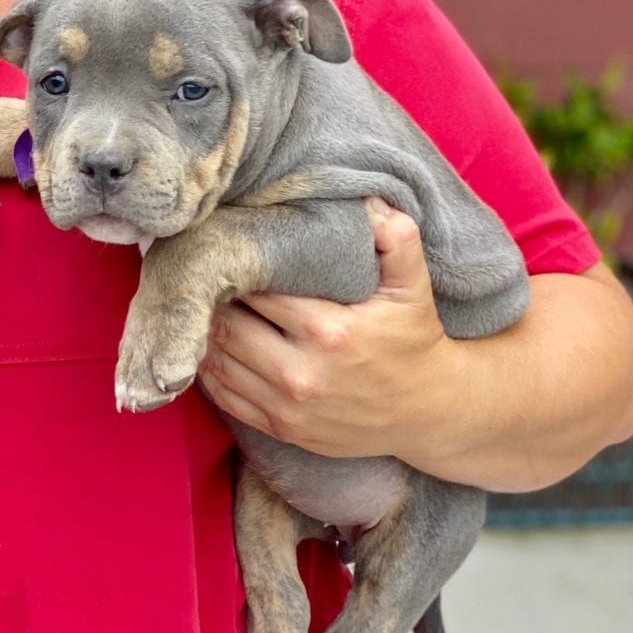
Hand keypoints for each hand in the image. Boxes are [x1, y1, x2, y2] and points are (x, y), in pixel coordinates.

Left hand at [197, 203, 452, 458]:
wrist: (430, 412)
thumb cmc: (414, 341)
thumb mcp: (414, 288)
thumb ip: (397, 240)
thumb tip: (368, 203)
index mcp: (328, 330)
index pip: (254, 289)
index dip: (237, 268)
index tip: (227, 252)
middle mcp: (301, 373)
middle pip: (226, 325)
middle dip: (212, 299)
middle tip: (205, 278)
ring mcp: (287, 406)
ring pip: (218, 361)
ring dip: (204, 333)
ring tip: (202, 308)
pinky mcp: (281, 429)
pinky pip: (224, 397)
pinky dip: (209, 370)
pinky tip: (210, 346)